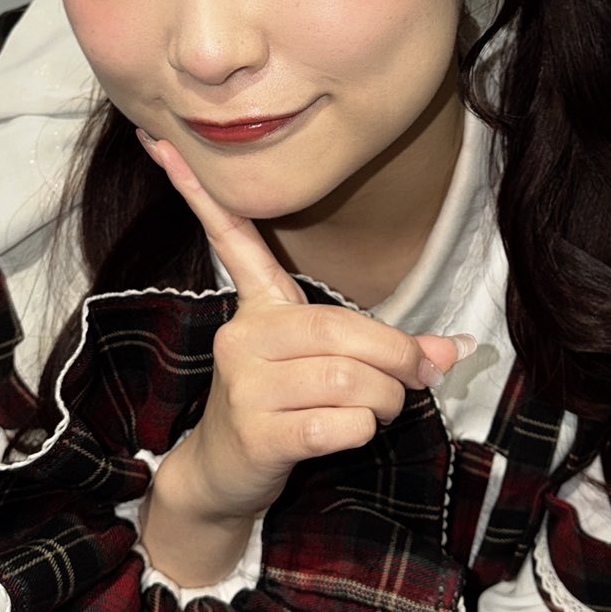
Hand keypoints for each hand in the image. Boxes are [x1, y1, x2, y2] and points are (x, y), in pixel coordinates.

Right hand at [136, 128, 474, 524]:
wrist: (224, 472)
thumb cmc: (281, 407)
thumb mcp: (330, 364)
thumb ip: (384, 347)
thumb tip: (451, 350)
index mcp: (258, 306)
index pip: (231, 239)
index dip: (197, 191)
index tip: (159, 139)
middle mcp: (244, 334)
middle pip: (344, 330)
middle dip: (397, 360)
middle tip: (411, 380)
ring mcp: (245, 383)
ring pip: (352, 380)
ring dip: (385, 402)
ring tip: (375, 411)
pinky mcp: (256, 429)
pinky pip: (341, 422)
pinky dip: (362, 432)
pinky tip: (344, 435)